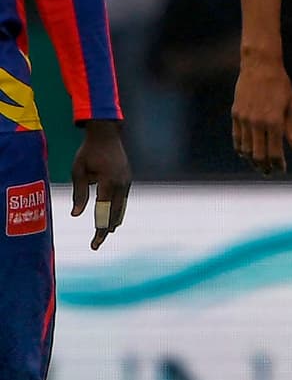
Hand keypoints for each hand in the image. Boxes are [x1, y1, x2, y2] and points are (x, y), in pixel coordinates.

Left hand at [71, 119, 130, 249]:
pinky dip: (117, 211)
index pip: (103, 213)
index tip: (94, 244)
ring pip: (121, 209)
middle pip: (114, 215)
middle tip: (96, 244)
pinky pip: (123, 200)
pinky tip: (112, 218)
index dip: (98, 230)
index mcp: (108, 183)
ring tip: (104, 233)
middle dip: (105, 230)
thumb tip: (75, 215)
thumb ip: (79, 194)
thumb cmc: (88, 152)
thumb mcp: (78, 171)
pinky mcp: (127, 180)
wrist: (107, 134)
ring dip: (113, 222)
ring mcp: (126, 183)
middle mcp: (121, 185)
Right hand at [232, 53, 291, 174]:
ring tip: (259, 166)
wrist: (259, 67)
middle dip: (264, 167)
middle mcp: (257, 123)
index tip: (282, 170)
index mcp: (274, 122)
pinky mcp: (235, 115)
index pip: (275, 152)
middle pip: (258, 155)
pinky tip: (246, 154)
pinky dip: (241, 149)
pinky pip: (237, 138)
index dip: (279, 164)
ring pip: (245, 149)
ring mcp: (244, 119)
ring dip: (252, 161)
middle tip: (269, 172)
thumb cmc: (281, 85)